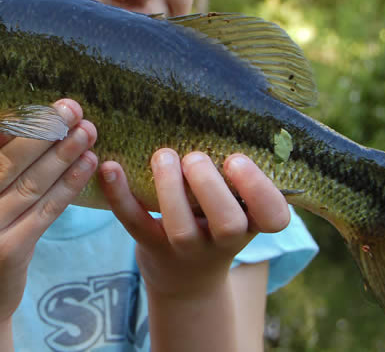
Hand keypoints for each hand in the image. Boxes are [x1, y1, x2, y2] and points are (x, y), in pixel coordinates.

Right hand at [0, 99, 97, 327]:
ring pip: (30, 184)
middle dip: (42, 132)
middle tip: (70, 110)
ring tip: (87, 130)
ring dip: (63, 154)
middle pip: (3, 164)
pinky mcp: (11, 251)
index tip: (28, 109)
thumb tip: (25, 116)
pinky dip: (69, 183)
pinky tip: (87, 163)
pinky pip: (46, 209)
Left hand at [98, 150, 288, 298]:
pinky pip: (134, 222)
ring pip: (181, 228)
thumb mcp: (238, 202)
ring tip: (163, 155)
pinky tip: (110, 167)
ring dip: (170, 189)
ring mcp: (187, 249)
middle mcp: (224, 240)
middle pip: (228, 223)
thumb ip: (237, 171)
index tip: (236, 160)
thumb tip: (224, 107)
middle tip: (195, 157)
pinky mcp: (152, 246)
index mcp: (252, 221)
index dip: (260, 190)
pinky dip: (120, 194)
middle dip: (210, 187)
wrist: (187, 278)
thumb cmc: (217, 220)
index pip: (274, 216)